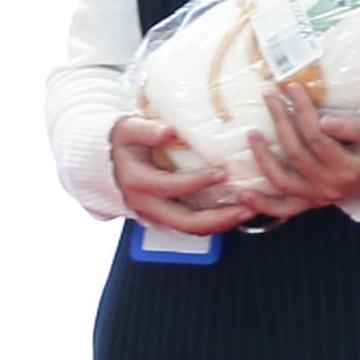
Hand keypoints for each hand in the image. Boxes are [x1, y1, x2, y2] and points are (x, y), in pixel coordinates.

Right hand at [106, 113, 263, 239]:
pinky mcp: (165, 219)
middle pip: (186, 222)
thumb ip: (145, 130)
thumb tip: (168, 132)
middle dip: (220, 218)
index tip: (223, 172)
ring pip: (192, 229)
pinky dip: (215, 222)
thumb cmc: (122, 142)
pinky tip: (235, 211)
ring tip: (250, 211)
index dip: (197, 182)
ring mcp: (156, 216)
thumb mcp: (126, 129)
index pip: (171, 187)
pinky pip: (192, 227)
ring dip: (222, 224)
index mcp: (138, 183)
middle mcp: (146, 206)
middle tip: (249, 206)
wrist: (109, 163)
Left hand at [250, 96, 359, 217]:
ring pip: (283, 181)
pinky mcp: (315, 200)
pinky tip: (245, 195)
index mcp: (347, 169)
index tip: (292, 87)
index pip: (315, 135)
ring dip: (263, 159)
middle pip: (295, 152)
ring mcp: (320, 197)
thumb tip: (323, 119)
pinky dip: (264, 205)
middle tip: (270, 96)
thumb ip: (354, 127)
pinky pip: (285, 208)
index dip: (301, 109)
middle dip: (280, 121)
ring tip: (252, 134)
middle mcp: (330, 187)